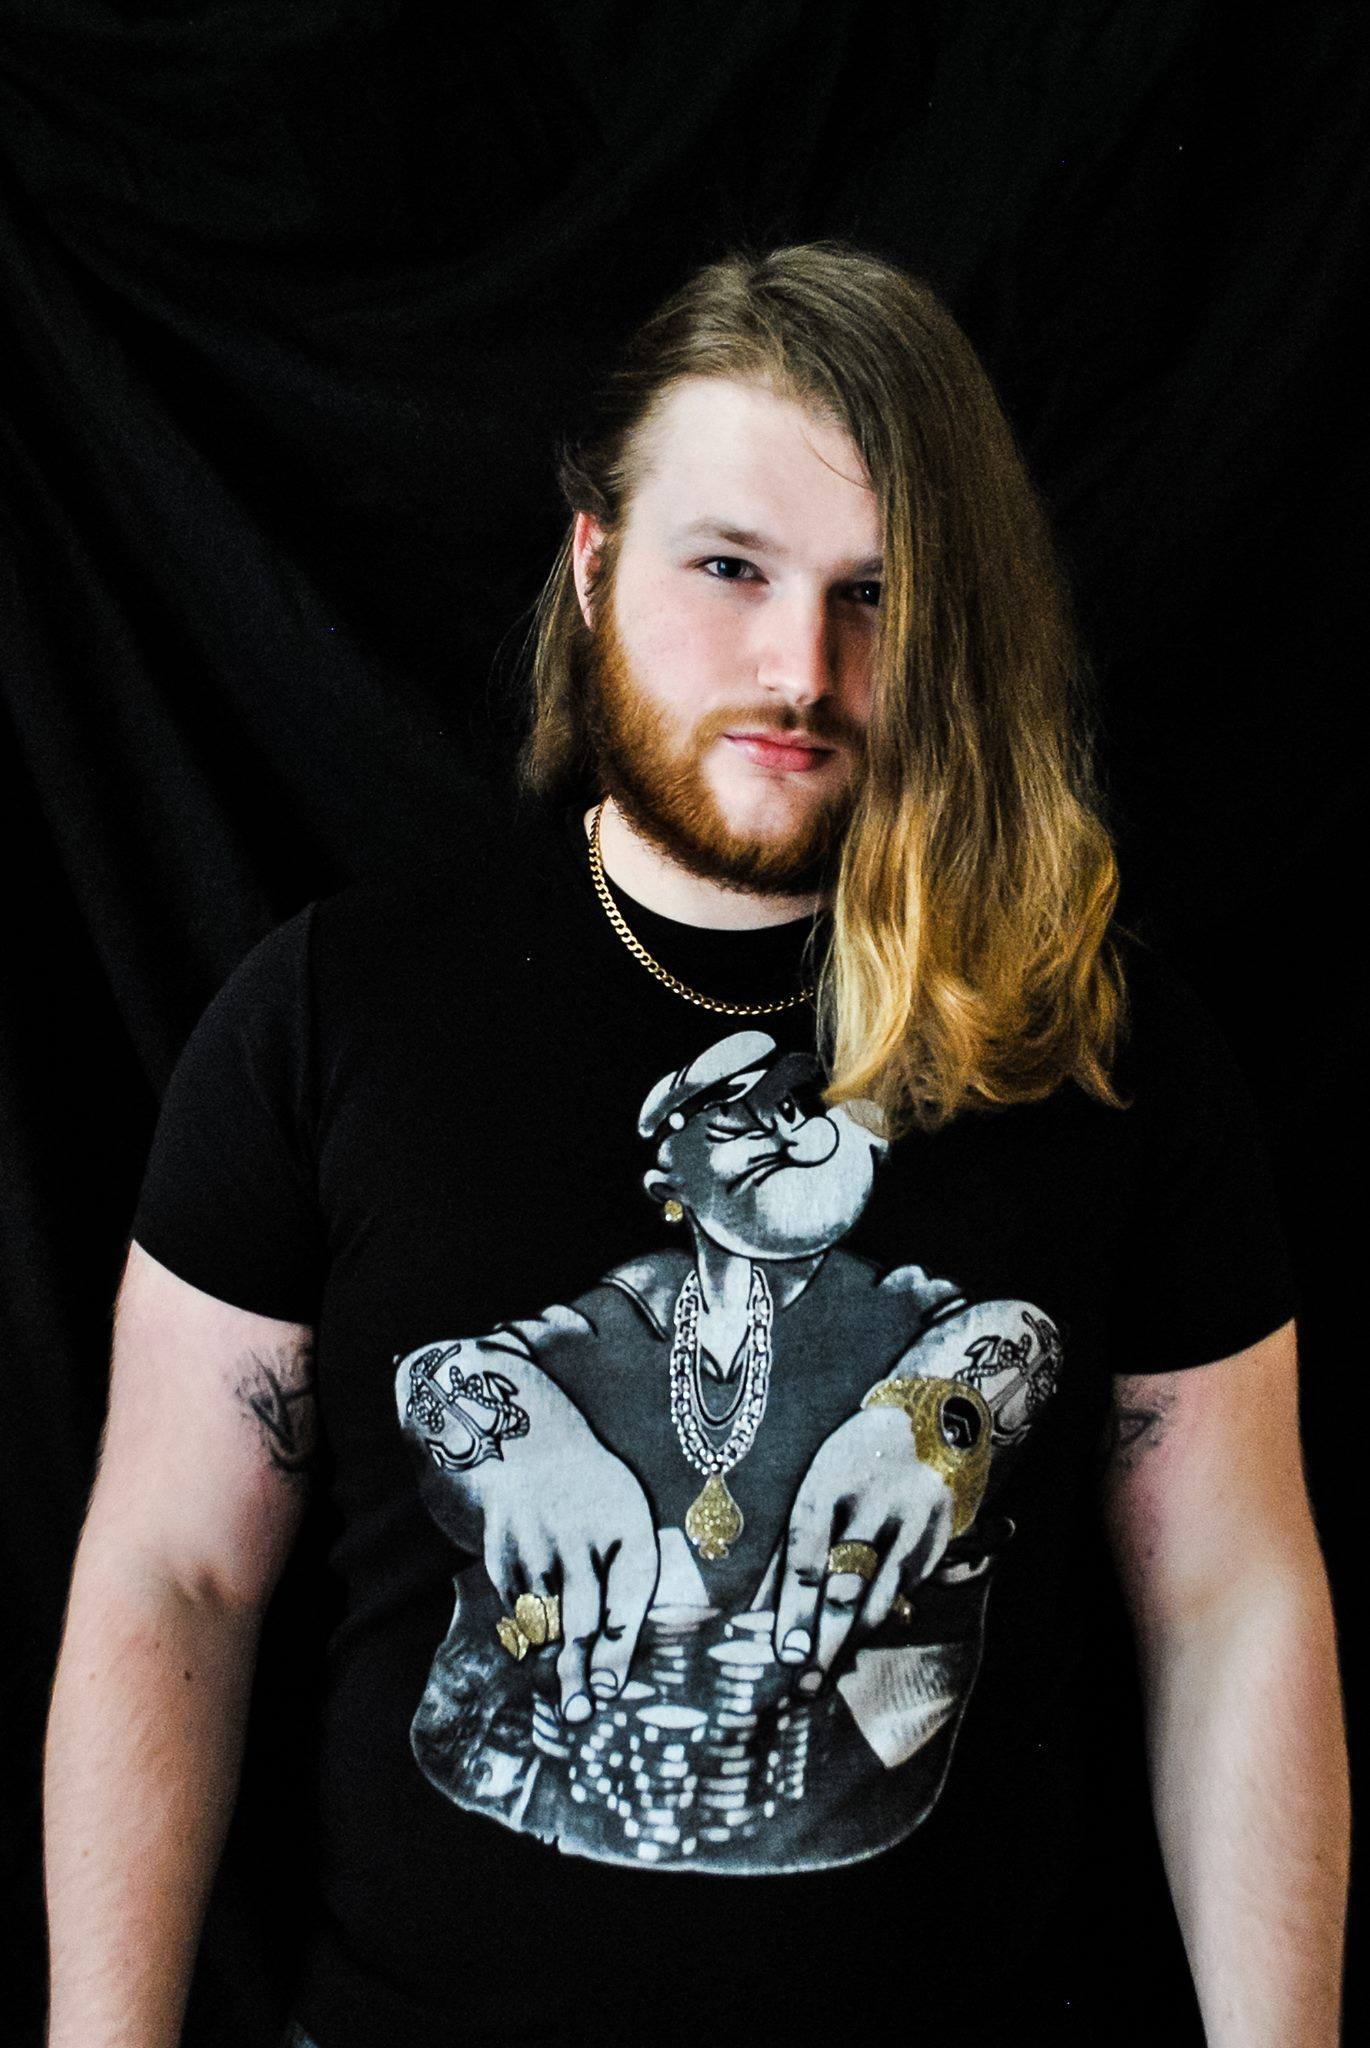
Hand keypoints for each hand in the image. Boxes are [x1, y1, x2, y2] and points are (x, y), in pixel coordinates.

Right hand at [395, 1340, 659, 1724]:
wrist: (527, 1439)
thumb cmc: (593, 1493)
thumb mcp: (624, 1513)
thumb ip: (628, 1573)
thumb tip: (624, 1654)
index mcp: (622, 1520)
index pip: (627, 1594)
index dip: (619, 1647)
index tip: (612, 1693)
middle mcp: (577, 1532)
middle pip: (579, 1614)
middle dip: (580, 1670)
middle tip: (580, 1713)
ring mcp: (533, 1541)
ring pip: (544, 1618)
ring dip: (554, 1657)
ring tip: (568, 1695)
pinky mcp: (500, 1551)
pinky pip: (515, 1606)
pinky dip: (528, 1628)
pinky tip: (540, 1642)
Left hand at [764, 1403, 953, 1685]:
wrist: (933, 1421)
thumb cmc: (853, 1456)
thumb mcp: (815, 1480)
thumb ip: (790, 1543)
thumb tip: (756, 1606)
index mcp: (831, 1480)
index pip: (808, 1553)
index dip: (795, 1607)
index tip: (785, 1653)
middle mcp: (875, 1502)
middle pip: (846, 1585)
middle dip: (823, 1641)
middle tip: (803, 1686)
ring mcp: (913, 1523)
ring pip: (880, 1598)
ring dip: (850, 1642)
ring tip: (824, 1678)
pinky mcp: (937, 1541)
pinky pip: (903, 1593)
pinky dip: (877, 1621)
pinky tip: (854, 1643)